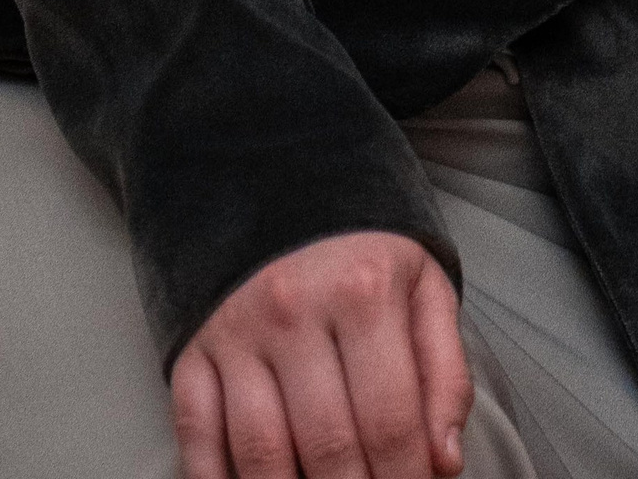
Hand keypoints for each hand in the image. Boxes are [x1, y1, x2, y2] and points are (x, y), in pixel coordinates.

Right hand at [169, 229, 472, 478]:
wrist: (283, 186)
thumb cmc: (365, 253)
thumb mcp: (425, 288)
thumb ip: (445, 372)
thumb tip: (444, 461)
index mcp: (364, 292)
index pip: (390, 420)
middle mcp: (295, 312)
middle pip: (327, 447)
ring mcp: (236, 334)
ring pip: (261, 454)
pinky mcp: (192, 351)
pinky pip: (197, 438)